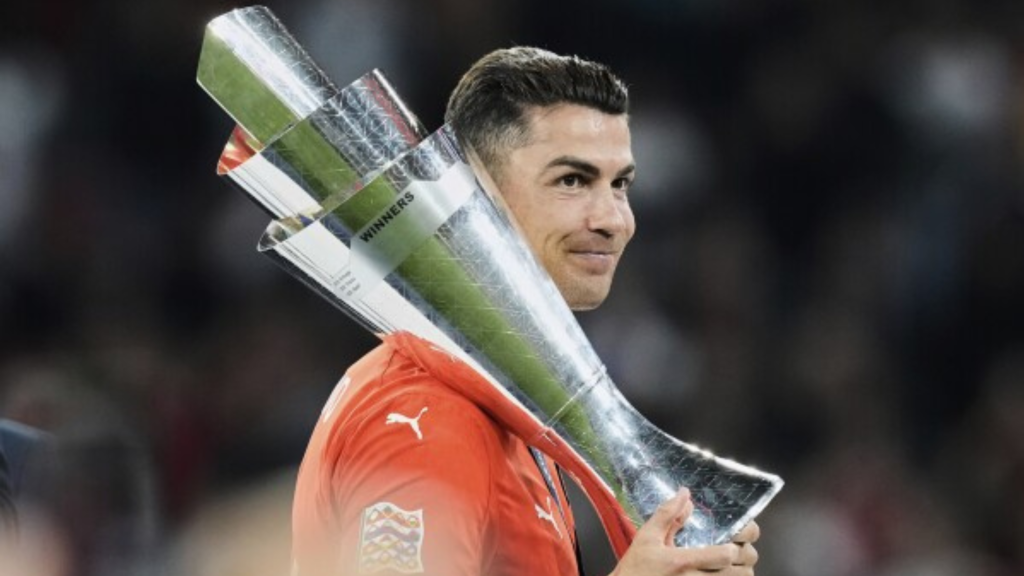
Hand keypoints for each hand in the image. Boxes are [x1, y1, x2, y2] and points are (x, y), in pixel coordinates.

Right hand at [609, 489, 760, 575]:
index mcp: (682, 562)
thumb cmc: (636, 567)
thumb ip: (668, 515)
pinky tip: (718, 575)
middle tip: (736, 556)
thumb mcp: (647, 537)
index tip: (730, 542)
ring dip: (737, 575)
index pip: (724, 555)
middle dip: (743, 564)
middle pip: (739, 575)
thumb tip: (685, 495)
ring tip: (729, 568)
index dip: (733, 548)